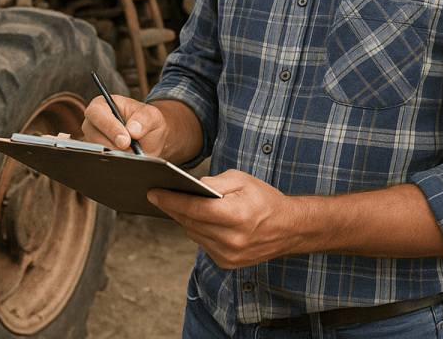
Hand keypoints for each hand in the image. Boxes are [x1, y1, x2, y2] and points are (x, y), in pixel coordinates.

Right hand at [82, 95, 170, 156]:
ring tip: (132, 155)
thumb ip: (145, 119)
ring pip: (97, 151)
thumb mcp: (152, 116)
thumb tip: (132, 130)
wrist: (149, 142)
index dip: (110, 127)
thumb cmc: (147, 123)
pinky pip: (100, 161)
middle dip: (113, 145)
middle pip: (94, 134)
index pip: (97, 113)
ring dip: (116, 155)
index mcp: (103, 104)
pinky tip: (127, 162)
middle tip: (131, 153)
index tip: (125, 140)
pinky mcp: (95, 155)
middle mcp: (93, 122)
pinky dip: (115, 163)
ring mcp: (92, 139)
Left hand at [147, 169, 301, 267]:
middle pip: (190, 223)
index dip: (171, 200)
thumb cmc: (265, 199)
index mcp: (236, 216)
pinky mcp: (228, 263)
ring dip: (184, 219)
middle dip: (173, 208)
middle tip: (157, 195)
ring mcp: (229, 255)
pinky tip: (194, 219)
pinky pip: (203, 244)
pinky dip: (198, 231)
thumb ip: (216, 182)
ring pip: (194, 234)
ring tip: (173, 204)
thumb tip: (193, 186)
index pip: (194, 209)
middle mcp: (231, 240)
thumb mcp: (242, 180)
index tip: (153, 192)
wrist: (289, 228)